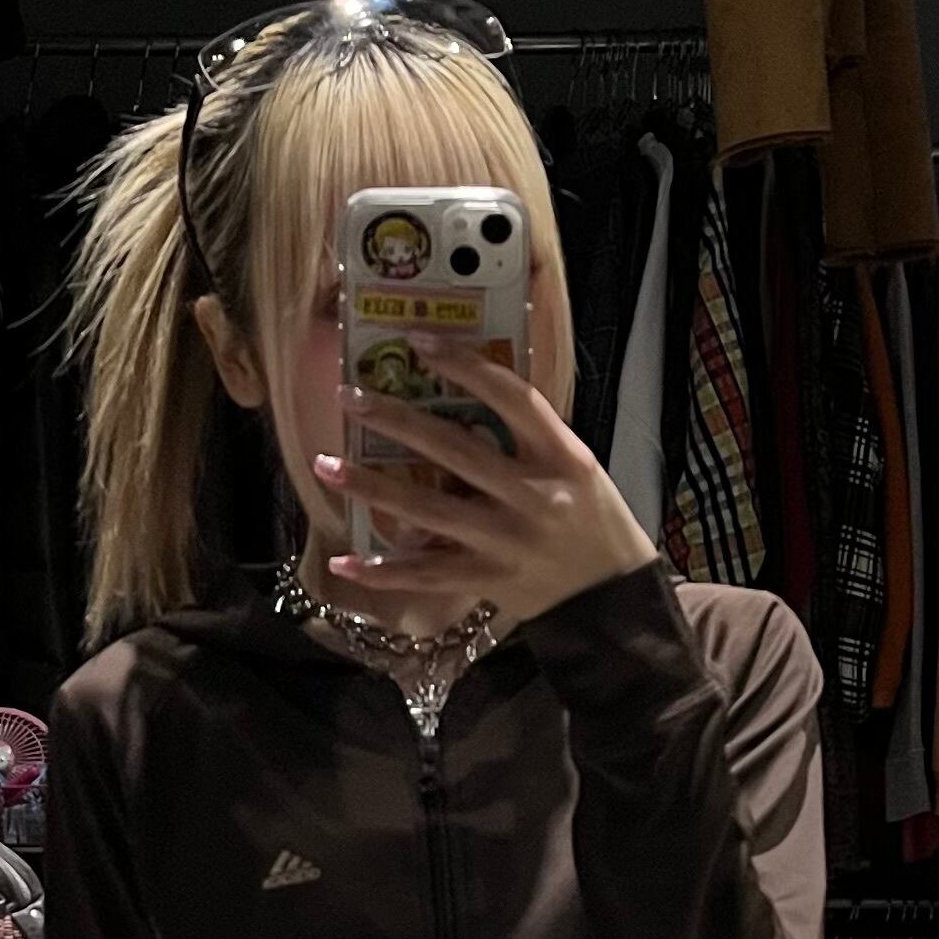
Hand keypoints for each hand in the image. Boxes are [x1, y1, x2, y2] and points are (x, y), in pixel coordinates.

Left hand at [314, 338, 658, 629]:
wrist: (613, 598)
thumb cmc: (592, 522)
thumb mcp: (576, 470)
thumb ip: (526, 443)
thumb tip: (458, 413)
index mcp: (561, 457)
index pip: (510, 397)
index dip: (464, 365)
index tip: (420, 340)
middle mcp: (532, 496)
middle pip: (453, 449)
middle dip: (395, 420)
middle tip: (350, 397)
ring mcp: (507, 542)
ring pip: (428, 510)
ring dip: (371, 487)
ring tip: (326, 466)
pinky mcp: (489, 581)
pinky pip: (427, 575)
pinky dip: (383, 572)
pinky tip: (343, 562)